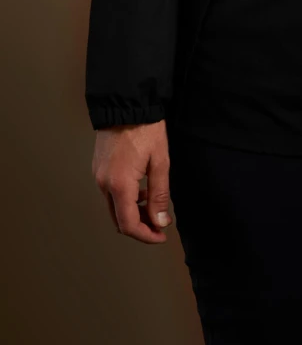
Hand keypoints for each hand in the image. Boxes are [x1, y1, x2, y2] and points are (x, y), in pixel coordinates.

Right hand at [92, 121, 171, 243]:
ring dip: (133, 213)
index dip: (145, 235)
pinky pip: (110, 194)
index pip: (128, 224)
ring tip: (154, 207)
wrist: (126, 107)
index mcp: (119, 185)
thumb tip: (160, 221)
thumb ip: (160, 194)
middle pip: (118, 219)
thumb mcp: (160, 162)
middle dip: (139, 227)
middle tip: (159, 226)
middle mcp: (103, 184)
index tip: (160, 237)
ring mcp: (98, 177)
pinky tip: (142, 191)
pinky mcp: (98, 170)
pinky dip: (125, 200)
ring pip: (114, 207)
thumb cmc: (146, 131)